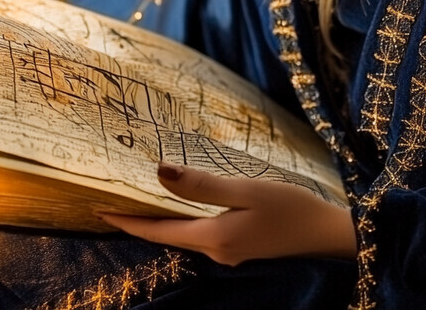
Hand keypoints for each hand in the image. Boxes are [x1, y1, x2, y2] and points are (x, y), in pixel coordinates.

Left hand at [98, 162, 356, 265]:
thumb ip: (203, 185)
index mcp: (212, 238)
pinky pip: (203, 234)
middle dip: (140, 219)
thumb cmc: (290, 208)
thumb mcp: (247, 190)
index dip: (127, 220)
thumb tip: (159, 172)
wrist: (326, 235)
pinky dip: (186, 219)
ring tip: (143, 198)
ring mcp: (229, 253)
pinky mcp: (242, 247)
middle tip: (115, 199)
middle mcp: (216, 252)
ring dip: (163, 218)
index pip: (158, 230)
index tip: (99, 209)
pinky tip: (187, 206)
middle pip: (168, 235)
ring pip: (185, 235)